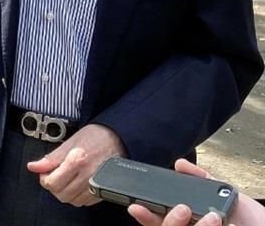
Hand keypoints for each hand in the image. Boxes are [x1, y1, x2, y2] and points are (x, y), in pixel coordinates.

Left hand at [26, 123, 125, 206]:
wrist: (117, 139)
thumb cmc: (94, 137)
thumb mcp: (69, 142)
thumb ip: (51, 158)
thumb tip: (33, 166)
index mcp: (77, 161)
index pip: (52, 183)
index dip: (44, 178)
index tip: (46, 172)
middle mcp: (87, 175)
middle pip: (61, 194)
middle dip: (54, 186)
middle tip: (55, 175)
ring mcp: (97, 185)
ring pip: (72, 200)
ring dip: (65, 192)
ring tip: (66, 178)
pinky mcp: (103, 191)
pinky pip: (85, 202)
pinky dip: (78, 195)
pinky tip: (77, 183)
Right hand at [127, 159, 264, 225]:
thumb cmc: (249, 217)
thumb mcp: (224, 193)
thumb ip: (201, 179)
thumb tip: (179, 164)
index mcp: (187, 221)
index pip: (159, 220)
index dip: (145, 215)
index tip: (135, 206)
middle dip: (170, 221)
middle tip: (183, 209)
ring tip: (216, 218)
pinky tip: (227, 225)